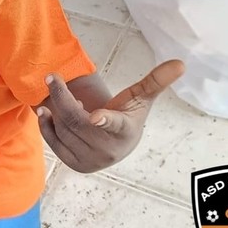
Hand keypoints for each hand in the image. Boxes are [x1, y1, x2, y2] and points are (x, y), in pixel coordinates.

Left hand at [37, 59, 183, 172]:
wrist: (118, 144)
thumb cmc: (128, 115)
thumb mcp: (141, 97)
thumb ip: (156, 80)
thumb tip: (180, 63)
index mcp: (125, 130)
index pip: (115, 124)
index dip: (105, 120)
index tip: (97, 116)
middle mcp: (108, 149)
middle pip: (76, 120)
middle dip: (61, 96)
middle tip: (52, 77)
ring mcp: (91, 159)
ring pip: (64, 129)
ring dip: (57, 108)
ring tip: (61, 94)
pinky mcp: (76, 164)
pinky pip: (54, 143)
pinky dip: (47, 125)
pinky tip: (47, 111)